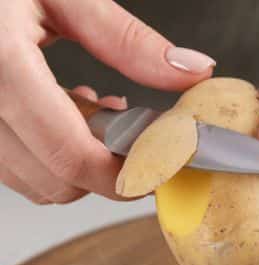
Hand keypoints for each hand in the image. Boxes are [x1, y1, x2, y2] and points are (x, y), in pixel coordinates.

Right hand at [1, 0, 214, 203]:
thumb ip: (125, 38)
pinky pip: (13, 165)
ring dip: (79, 161)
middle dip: (107, 166)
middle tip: (135, 130)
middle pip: (58, 181)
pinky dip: (48, 152)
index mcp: (1, 64)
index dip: (126, 174)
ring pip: (35, 181)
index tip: (162, 167)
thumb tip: (189, 71)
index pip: (73, 156)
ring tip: (97, 108)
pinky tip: (65, 108)